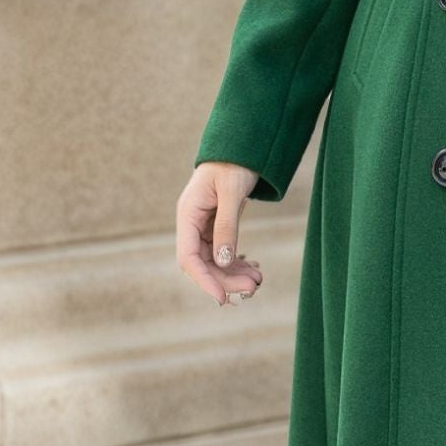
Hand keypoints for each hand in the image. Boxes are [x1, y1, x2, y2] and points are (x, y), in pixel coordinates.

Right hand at [177, 161, 263, 305]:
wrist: (241, 148)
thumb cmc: (234, 163)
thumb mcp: (232, 192)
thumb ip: (226, 227)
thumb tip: (224, 262)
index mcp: (187, 214)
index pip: (188, 257)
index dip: (203, 280)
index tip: (222, 298)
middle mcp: (192, 224)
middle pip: (202, 264)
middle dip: (225, 280)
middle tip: (253, 288)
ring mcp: (203, 227)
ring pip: (214, 262)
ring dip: (233, 276)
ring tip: (258, 281)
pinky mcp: (216, 228)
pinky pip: (223, 254)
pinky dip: (237, 265)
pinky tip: (254, 270)